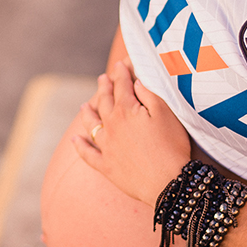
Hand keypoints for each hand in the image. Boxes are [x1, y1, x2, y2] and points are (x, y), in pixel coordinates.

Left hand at [72, 59, 191, 203]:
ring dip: (88, 113)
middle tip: (102, 78)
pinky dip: (80, 146)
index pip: (122, 86)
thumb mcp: (166, 114)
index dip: (121, 73)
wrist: (167, 182)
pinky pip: (88, 154)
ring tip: (84, 105)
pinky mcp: (106, 166)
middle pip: (105, 102)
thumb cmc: (171, 146)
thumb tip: (136, 82)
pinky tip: (75, 140)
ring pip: (92, 125)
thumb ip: (149, 95)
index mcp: (126, 110)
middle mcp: (111, 126)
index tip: (119, 64)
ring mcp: (106, 146)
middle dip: (104, 88)